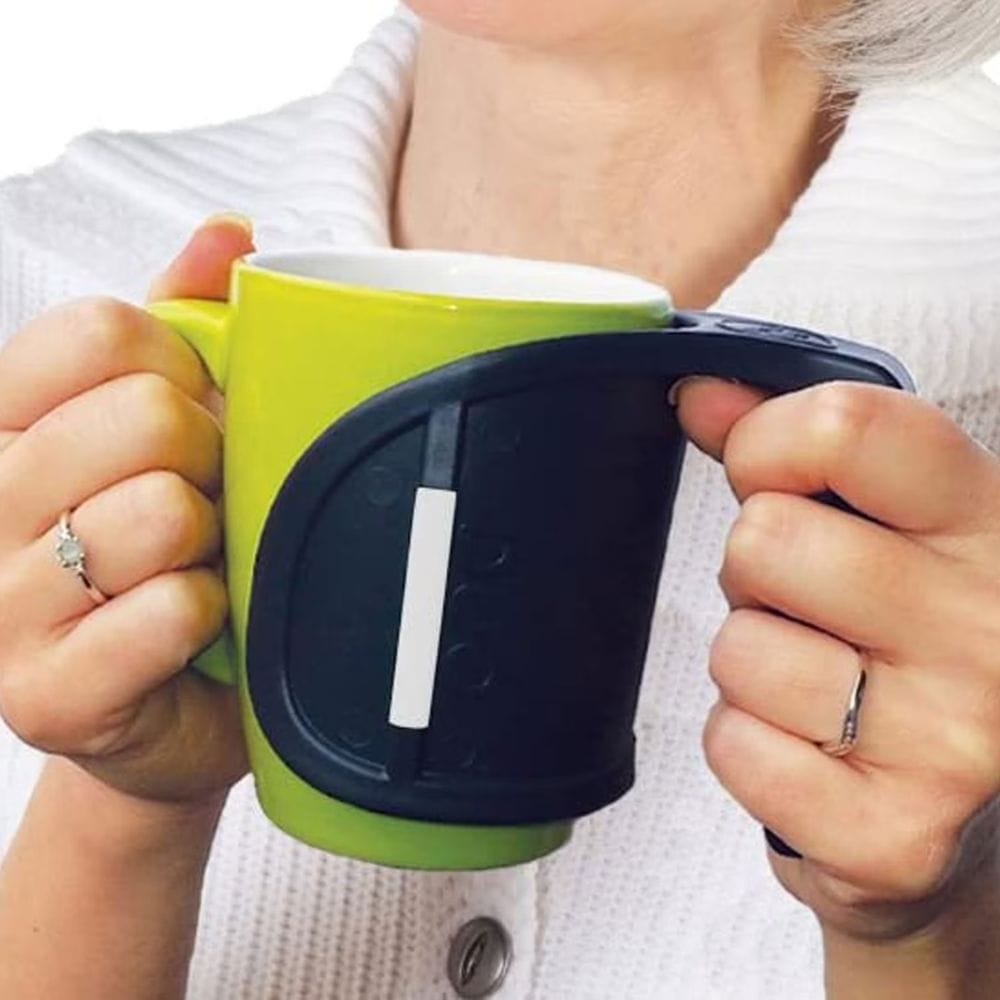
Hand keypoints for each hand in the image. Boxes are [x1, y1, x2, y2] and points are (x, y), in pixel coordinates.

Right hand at [0, 215, 254, 806]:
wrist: (170, 702)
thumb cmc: (169, 554)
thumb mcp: (168, 432)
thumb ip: (186, 325)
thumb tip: (228, 229)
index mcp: (4, 426)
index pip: (96, 332)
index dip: (179, 368)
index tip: (190, 415)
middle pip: (143, 417)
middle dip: (211, 459)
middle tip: (207, 502)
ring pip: (164, 515)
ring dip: (215, 542)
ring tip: (198, 566)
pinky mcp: (40, 695)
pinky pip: (170, 612)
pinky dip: (210, 614)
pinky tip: (193, 627)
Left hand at [672, 374, 999, 942]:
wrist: (970, 814)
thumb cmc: (915, 644)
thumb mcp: (888, 525)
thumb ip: (792, 448)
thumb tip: (698, 394)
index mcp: (990, 524)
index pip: (849, 431)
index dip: (765, 444)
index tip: (764, 474)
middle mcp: (992, 627)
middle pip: (764, 543)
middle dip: (754, 573)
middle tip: (805, 606)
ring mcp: (955, 741)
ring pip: (738, 652)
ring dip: (750, 666)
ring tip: (816, 682)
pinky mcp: (895, 837)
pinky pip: (736, 748)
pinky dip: (747, 745)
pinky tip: (811, 752)